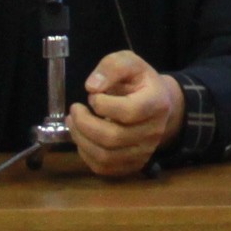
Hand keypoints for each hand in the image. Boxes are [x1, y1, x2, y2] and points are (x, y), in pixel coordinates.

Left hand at [70, 51, 180, 176]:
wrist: (157, 104)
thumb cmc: (139, 82)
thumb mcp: (129, 62)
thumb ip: (112, 67)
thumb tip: (92, 86)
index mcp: (157, 103)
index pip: (129, 111)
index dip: (102, 104)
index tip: (92, 95)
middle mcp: (154, 132)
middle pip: (113, 137)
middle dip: (84, 124)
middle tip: (74, 110)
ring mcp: (144, 151)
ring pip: (106, 156)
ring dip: (81, 139)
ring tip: (73, 122)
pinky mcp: (133, 164)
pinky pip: (104, 168)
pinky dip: (86, 154)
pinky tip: (83, 138)